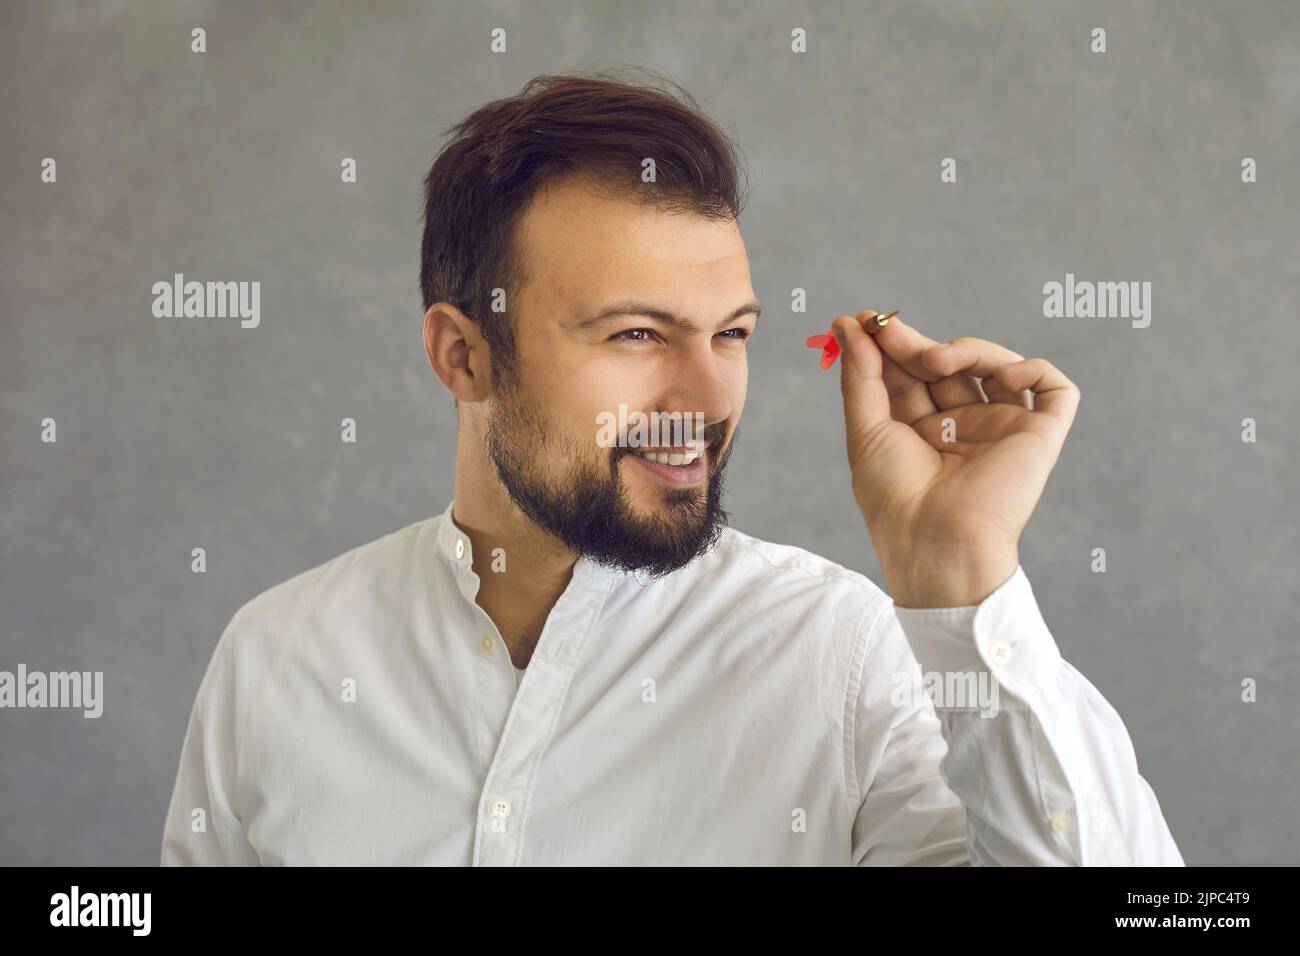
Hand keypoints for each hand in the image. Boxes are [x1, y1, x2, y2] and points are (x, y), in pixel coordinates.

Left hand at [831, 310, 1079, 607]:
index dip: (891, 344)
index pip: (911, 373)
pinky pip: (1052, 388)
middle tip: (889, 328)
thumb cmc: (896, 499)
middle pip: (947, 365)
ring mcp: (1002, 429)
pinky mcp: (1040, 436)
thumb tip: (847, 324)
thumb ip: (861, 376)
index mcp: (923, 431)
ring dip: (965, 349)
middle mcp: (964, 427)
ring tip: (935, 360)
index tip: (864, 320)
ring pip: (995, 365)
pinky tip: (1002, 374)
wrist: (934, 543)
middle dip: (916, 342)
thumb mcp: (866, 430)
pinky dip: (1032, 369)